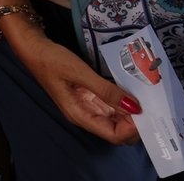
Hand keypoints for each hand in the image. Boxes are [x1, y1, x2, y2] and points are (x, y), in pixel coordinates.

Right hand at [14, 30, 140, 144]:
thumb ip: (107, 91)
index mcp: (80, 115)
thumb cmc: (52, 61)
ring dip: (131, 112)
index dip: (132, 129)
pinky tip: (132, 93)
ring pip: (116, 119)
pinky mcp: (89, 96)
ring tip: (145, 98)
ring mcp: (87, 106)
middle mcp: (85, 115)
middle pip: (117, 130)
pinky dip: (123, 102)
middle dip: (135, 122)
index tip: (145, 111)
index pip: (114, 135)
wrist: (33, 48)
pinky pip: (110, 106)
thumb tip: (135, 107)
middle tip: (149, 104)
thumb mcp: (80, 73)